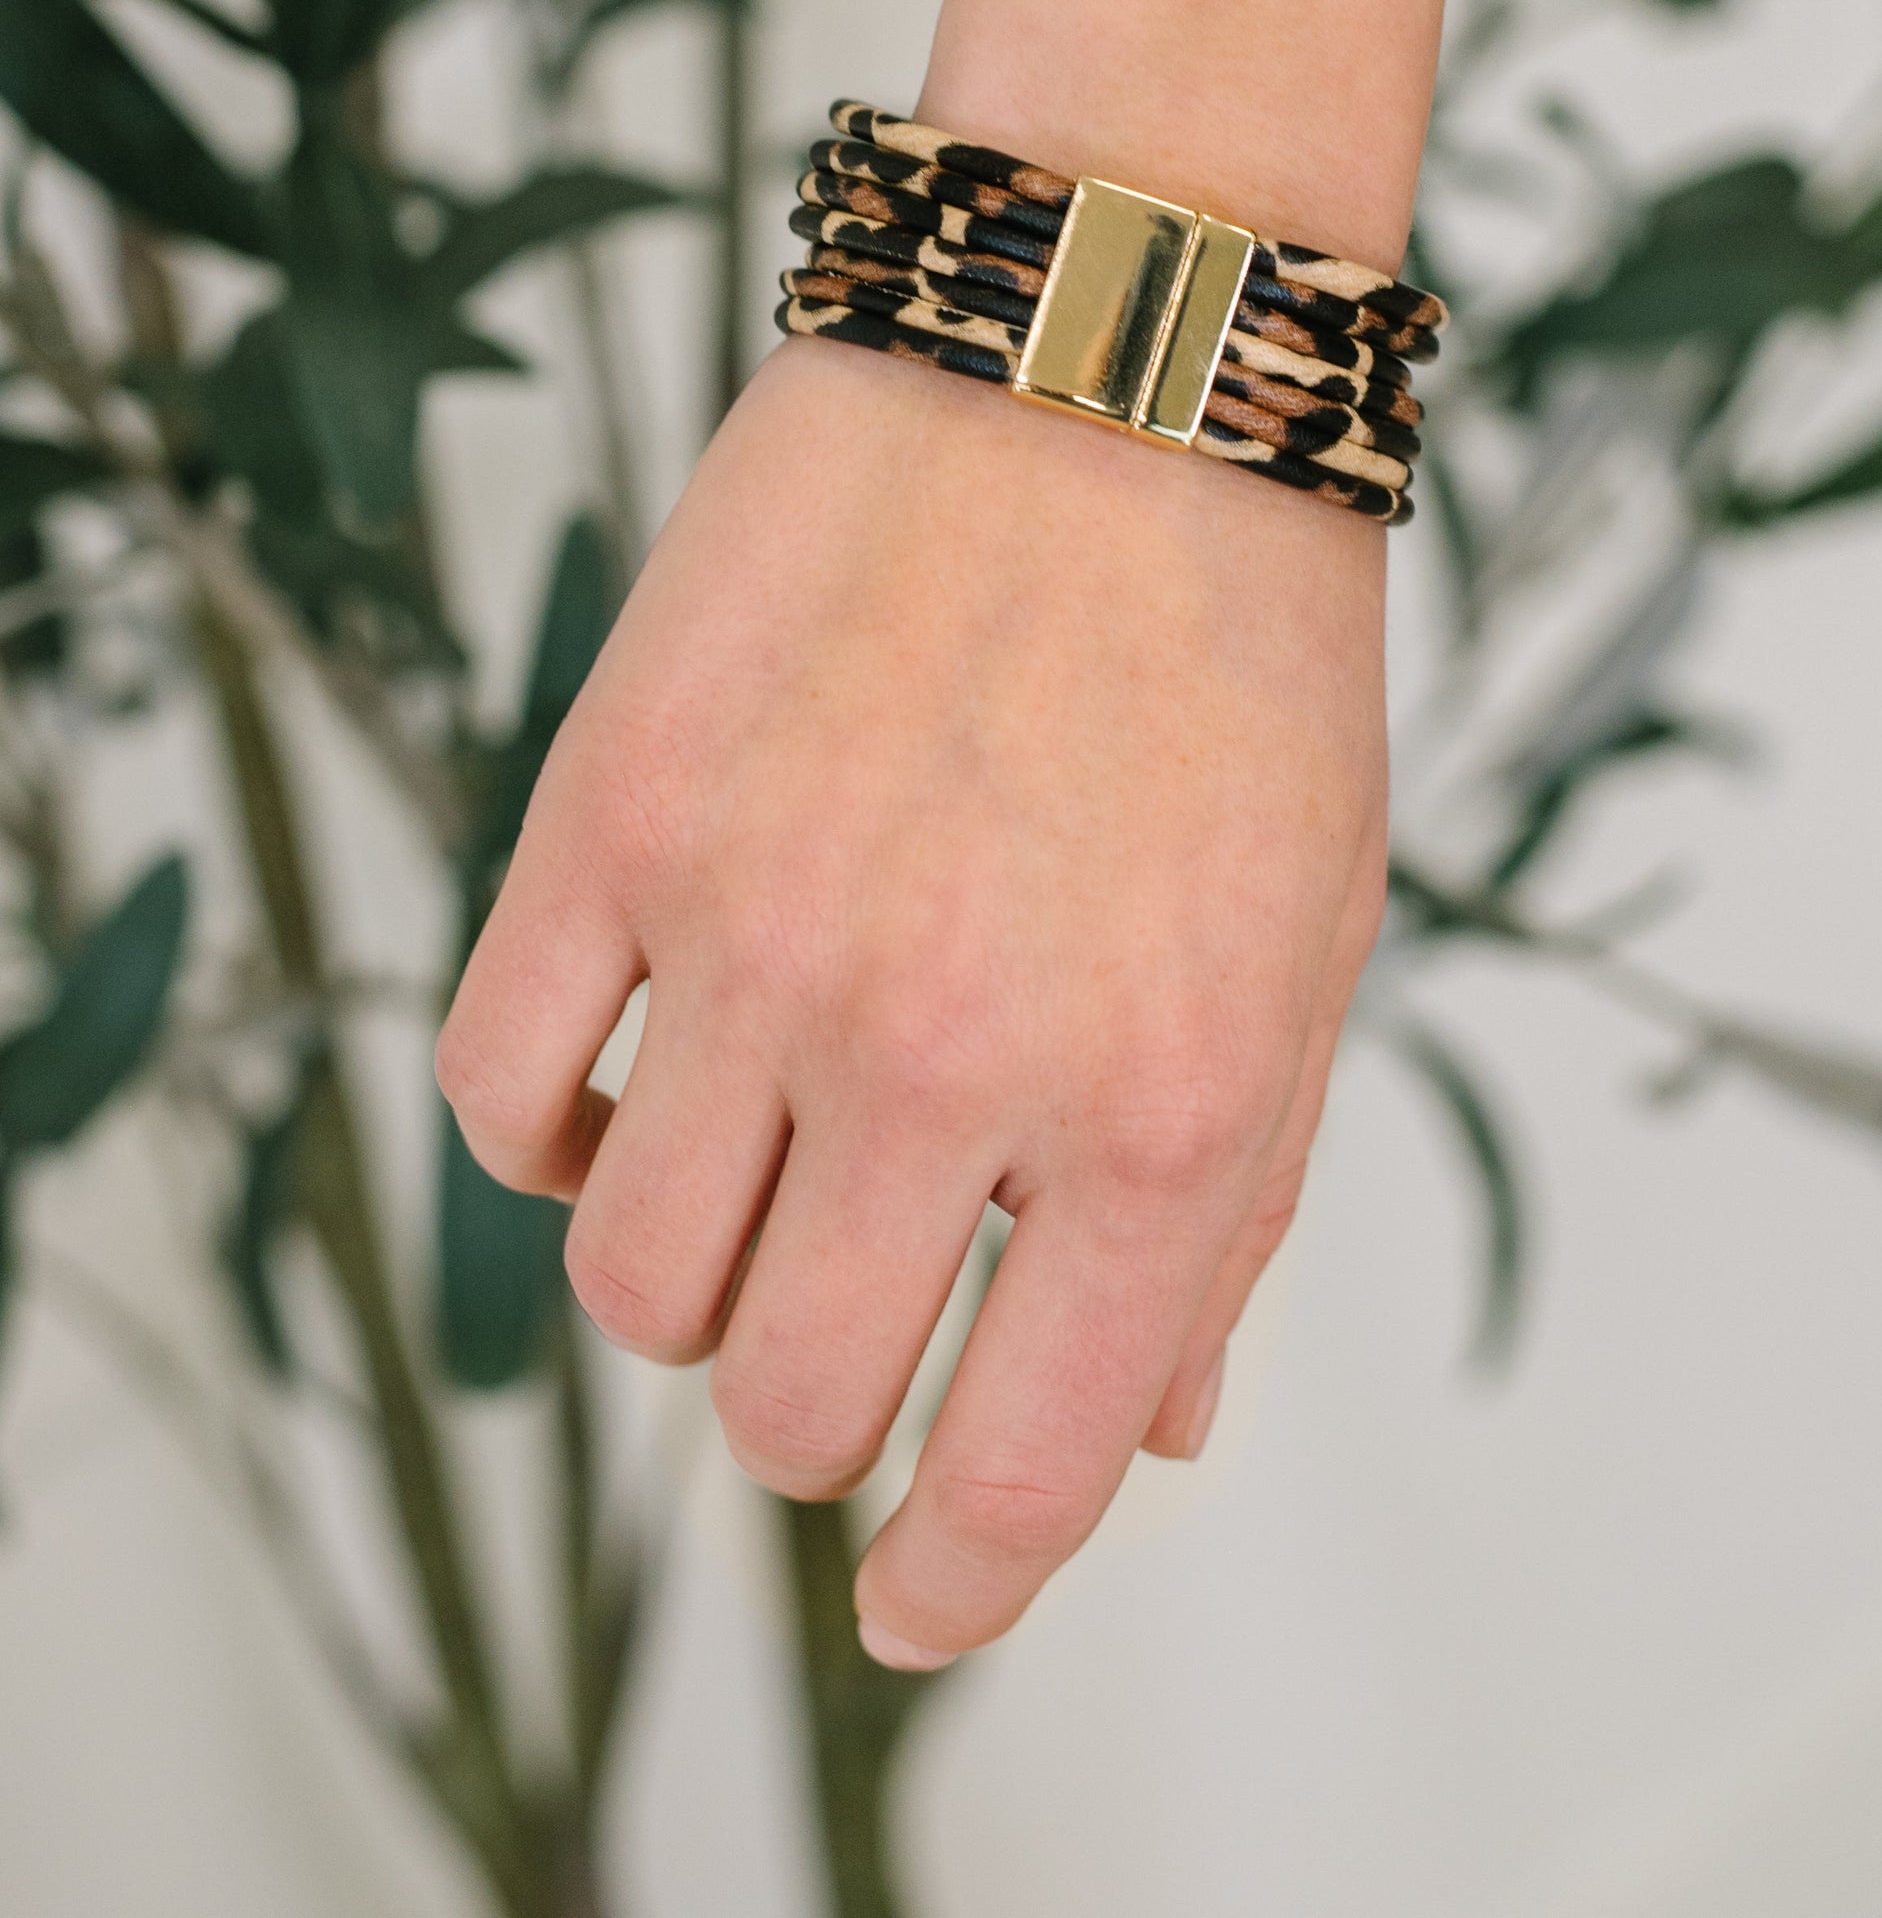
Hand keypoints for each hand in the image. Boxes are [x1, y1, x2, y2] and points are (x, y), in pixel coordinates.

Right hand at [437, 331, 1389, 1666]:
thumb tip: (1158, 1429)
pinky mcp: (611, 812)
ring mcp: (754, 933)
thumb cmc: (1235, 646)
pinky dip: (557, 1137)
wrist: (1106, 347)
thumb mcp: (1307, 940)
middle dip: (821, 1415)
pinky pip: (502, 1095)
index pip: (1020, 1474)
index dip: (957, 1585)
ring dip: (695, 1274)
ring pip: (629, 1284)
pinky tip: (635, 1072)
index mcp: (1157, 1107)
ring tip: (762, 1159)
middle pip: (786, 1407)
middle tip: (851, 1314)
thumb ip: (1235, 1204)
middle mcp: (945, 1050)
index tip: (916, 1604)